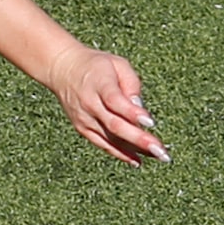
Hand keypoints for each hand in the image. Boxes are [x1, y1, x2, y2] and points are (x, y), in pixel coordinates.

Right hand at [46, 43, 168, 165]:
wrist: (62, 69)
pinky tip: (137, 160)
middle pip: (114, 124)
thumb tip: (140, 108)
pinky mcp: (82, 128)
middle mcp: (89, 102)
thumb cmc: (95, 66)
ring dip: (135, 149)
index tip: (150, 122)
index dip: (132, 113)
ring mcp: (84, 117)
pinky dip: (120, 153)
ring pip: (110, 138)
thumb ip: (132, 83)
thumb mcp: (117, 63)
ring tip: (159, 156)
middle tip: (161, 150)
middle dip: (139, 139)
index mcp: (98, 83)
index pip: (114, 100)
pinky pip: (102, 144)